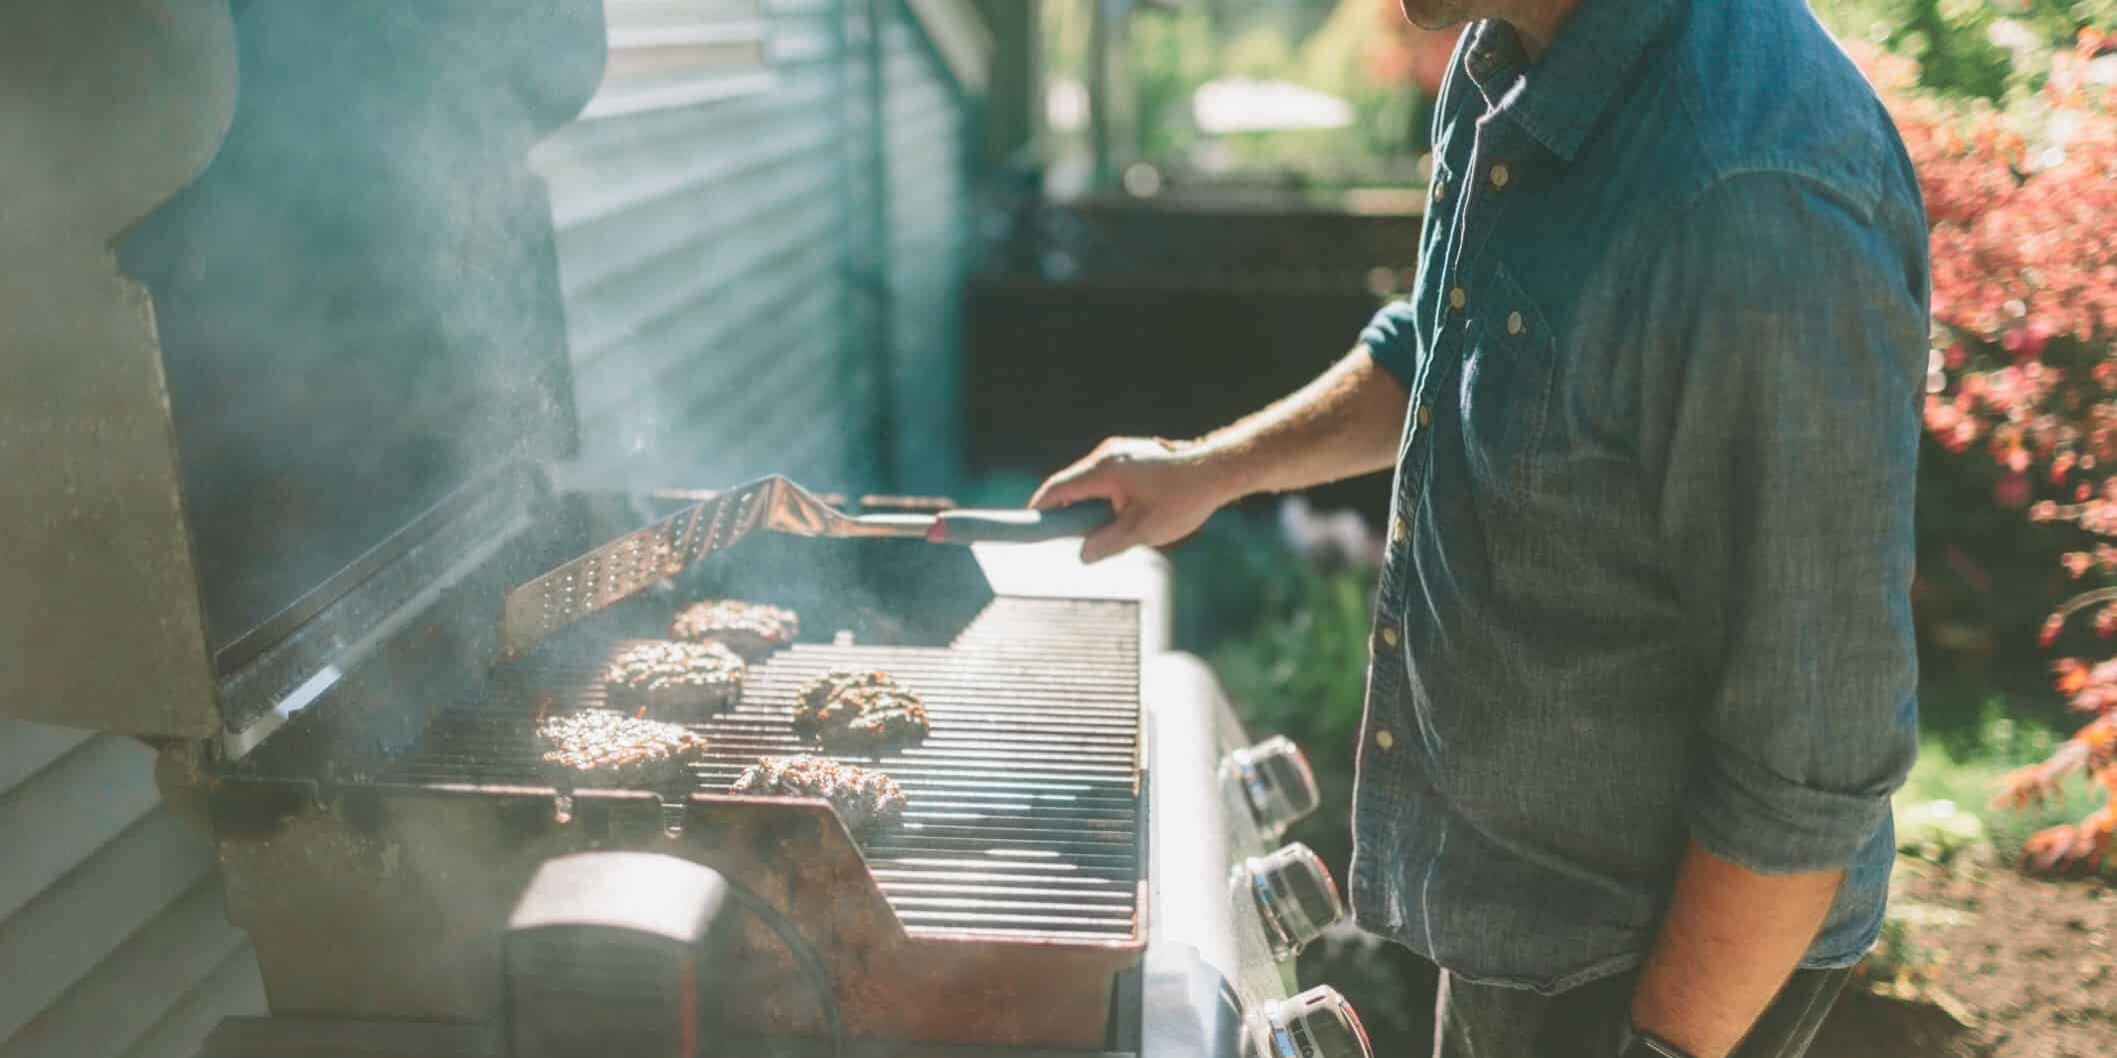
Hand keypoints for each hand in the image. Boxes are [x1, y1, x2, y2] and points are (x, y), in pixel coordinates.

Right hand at [1029, 436, 1234, 563]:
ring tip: (1101, 531)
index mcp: (1104, 469)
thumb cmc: (1184, 498)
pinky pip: (1107, 477)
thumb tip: (1083, 555)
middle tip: (1064, 538)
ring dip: (1089, 505)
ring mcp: (1121, 452)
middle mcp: (1108, 454)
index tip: (1027, 524)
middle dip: (1066, 511)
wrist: (1219, 470)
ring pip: (1091, 481)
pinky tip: (1120, 516)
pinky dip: (1104, 497)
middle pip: (1072, 483)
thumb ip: (1109, 543)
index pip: (1059, 487)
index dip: (1040, 506)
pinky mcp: (1134, 455)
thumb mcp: (1144, 530)